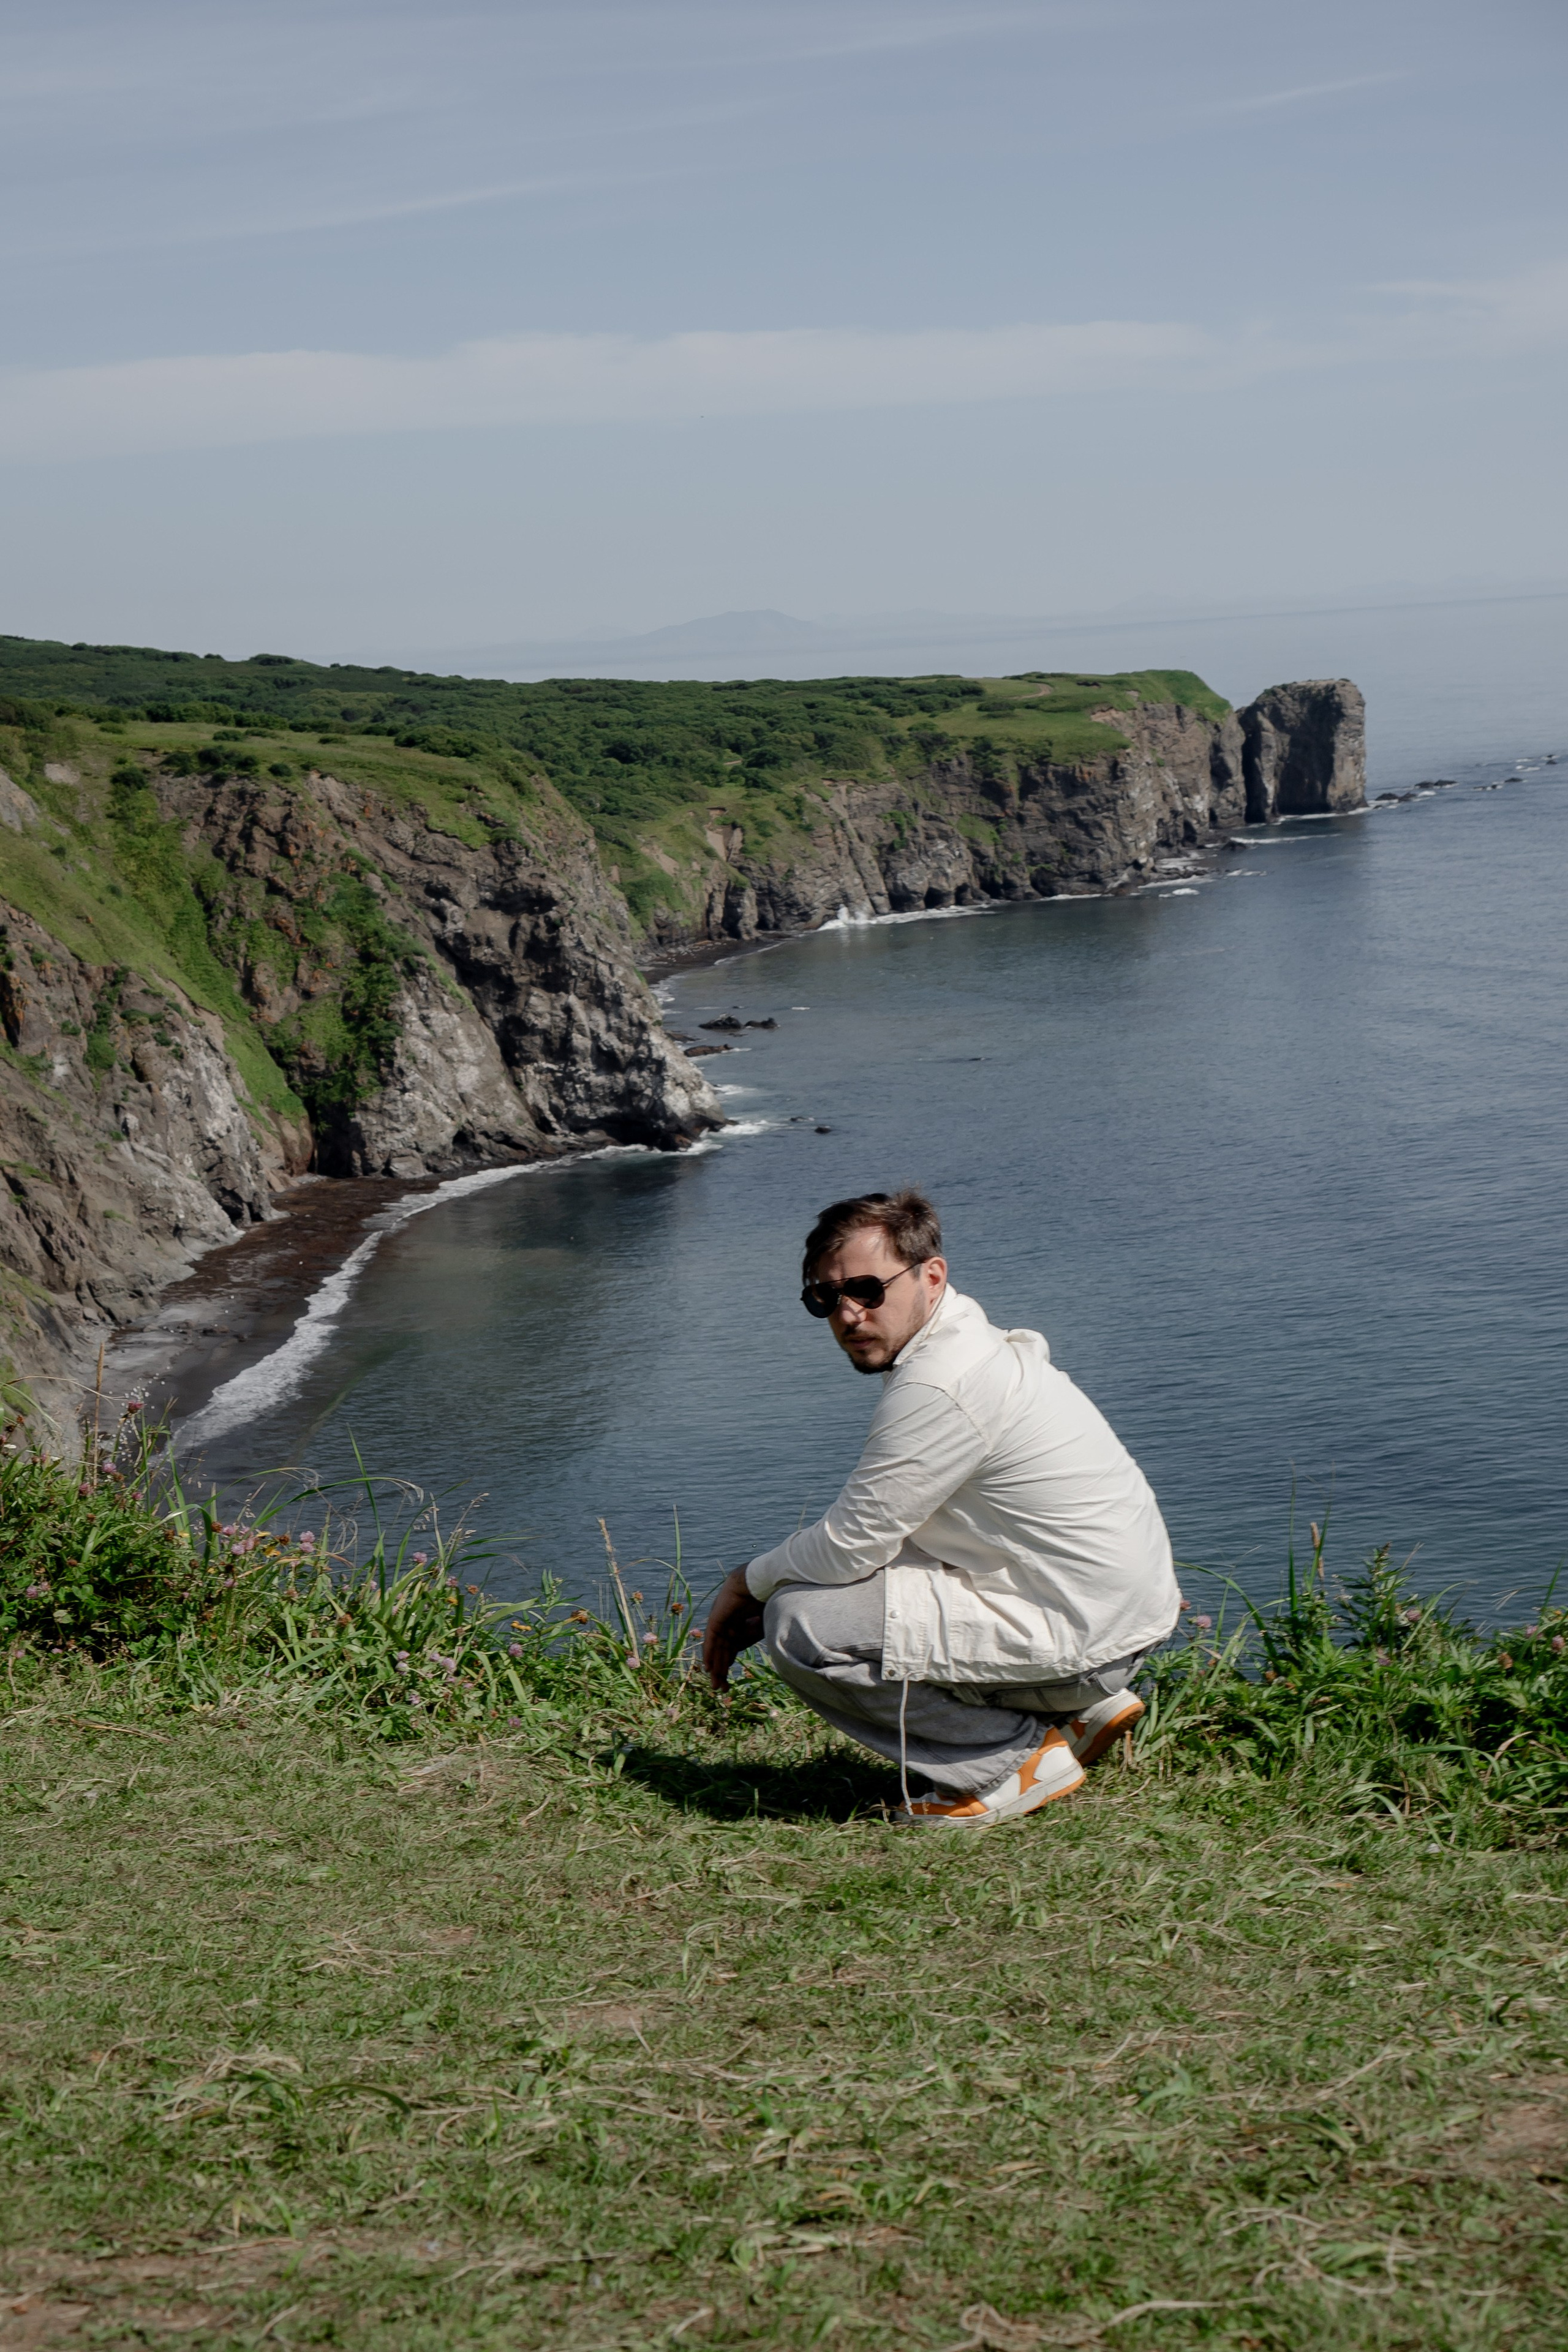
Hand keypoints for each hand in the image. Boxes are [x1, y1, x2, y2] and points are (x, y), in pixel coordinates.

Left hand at [702, 1565, 765, 1689]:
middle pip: (722, 1651)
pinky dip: (710, 1653)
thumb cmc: (768, 1599)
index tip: (729, 1683)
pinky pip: (712, 1638)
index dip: (728, 1665)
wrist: (762, 1582)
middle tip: (721, 1689)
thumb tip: (771, 1652)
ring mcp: (721, 1620)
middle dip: (721, 1670)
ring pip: (716, 1647)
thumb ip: (760, 1638)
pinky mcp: (716, 1617)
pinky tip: (709, 1667)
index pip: (730, 1649)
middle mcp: (727, 1623)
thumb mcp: (765, 1626)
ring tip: (715, 1683)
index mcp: (738, 1624)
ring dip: (715, 1665)